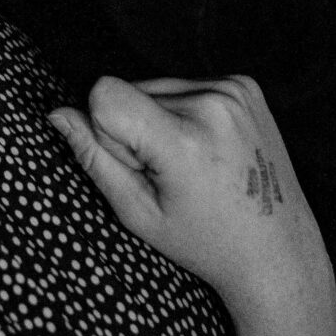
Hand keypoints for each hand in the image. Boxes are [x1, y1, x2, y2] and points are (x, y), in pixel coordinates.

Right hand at [52, 74, 330, 321]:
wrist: (278, 252)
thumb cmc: (205, 242)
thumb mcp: (138, 213)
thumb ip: (94, 159)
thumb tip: (57, 113)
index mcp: (185, 141)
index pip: (105, 92)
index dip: (106, 130)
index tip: (138, 166)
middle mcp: (214, 105)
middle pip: (131, 88)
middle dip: (135, 127)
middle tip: (172, 176)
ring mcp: (236, 91)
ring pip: (156, 85)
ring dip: (160, 119)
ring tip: (193, 166)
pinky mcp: (246, 85)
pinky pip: (186, 84)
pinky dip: (186, 112)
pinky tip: (208, 150)